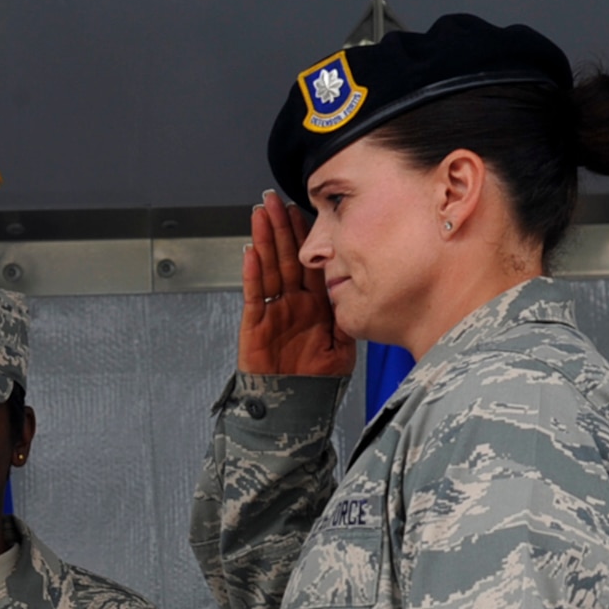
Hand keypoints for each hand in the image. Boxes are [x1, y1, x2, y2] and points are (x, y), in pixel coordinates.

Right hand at [238, 190, 354, 377]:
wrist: (296, 408)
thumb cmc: (318, 383)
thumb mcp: (344, 346)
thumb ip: (347, 316)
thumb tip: (357, 290)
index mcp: (314, 305)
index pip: (310, 262)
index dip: (305, 236)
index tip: (303, 210)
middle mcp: (293, 304)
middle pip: (285, 257)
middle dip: (280, 227)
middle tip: (275, 199)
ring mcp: (274, 312)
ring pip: (268, 268)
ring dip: (263, 240)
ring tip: (259, 214)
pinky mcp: (256, 325)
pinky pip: (254, 294)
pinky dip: (252, 274)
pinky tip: (251, 253)